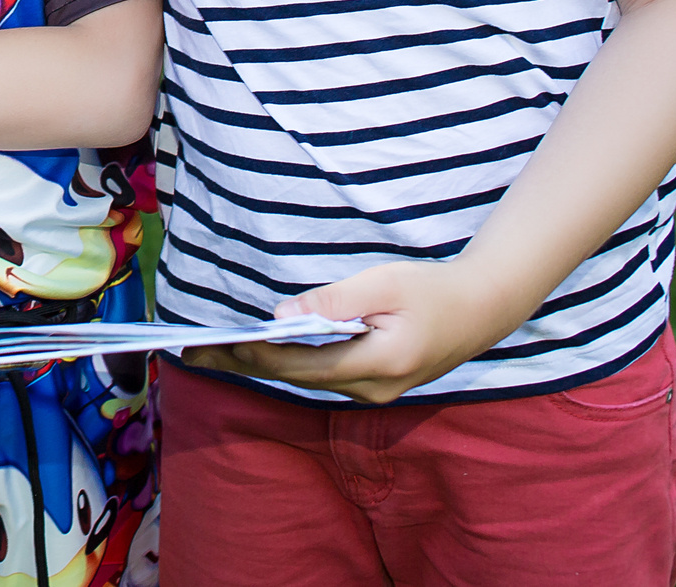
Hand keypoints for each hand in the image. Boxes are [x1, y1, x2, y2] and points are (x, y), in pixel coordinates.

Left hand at [180, 259, 532, 405]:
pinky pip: (320, 375)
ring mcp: (374, 393)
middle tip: (191, 355)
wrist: (484, 309)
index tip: (217, 344)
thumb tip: (282, 317)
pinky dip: (286, 363)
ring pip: (306, 380)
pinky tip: (257, 352)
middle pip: (296, 378)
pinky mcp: (373, 385)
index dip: (258, 355)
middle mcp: (373, 389)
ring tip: (212, 353)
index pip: (303, 365)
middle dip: (244, 364)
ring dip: (261, 365)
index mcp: (378, 364)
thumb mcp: (384, 283)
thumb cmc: (434, 289)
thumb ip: (333, 301)